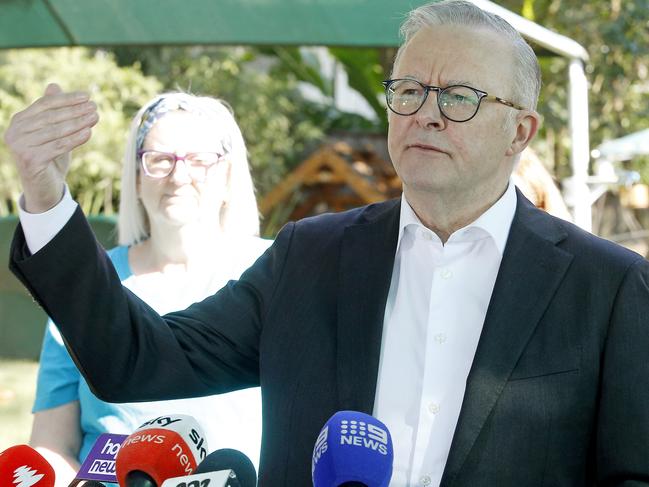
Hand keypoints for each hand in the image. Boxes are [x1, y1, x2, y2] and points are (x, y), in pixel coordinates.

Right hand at [4, 83, 98, 212]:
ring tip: (96, 117)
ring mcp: (20, 146)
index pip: (45, 104)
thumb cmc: (49, 157)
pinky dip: (75, 139)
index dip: (66, 99)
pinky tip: (89, 133)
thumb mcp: (52, 133)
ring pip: (55, 131)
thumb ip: (52, 112)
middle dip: (75, 111)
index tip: (87, 96)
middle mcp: (15, 132)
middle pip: (51, 117)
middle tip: (95, 107)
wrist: (44, 188)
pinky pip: (57, 147)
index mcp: (19, 121)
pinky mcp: (30, 160)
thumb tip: (54, 85)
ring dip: (78, 123)